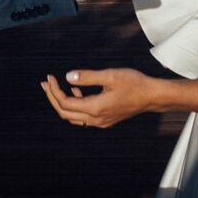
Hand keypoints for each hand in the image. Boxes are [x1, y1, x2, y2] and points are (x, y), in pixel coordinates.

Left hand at [39, 67, 161, 128]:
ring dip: (62, 103)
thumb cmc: (134, 83)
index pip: (65, 103)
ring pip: (73, 117)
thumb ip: (87, 77)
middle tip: (46, 83)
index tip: (50, 77)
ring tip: (55, 87)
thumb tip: (68, 77)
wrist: (151, 96)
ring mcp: (101, 122)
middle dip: (53, 98)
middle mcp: (96, 119)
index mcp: (95, 108)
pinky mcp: (105, 120)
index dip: (54, 90)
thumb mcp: (110, 75)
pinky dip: (75, 105)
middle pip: (65, 113)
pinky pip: (83, 117)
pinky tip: (77, 91)